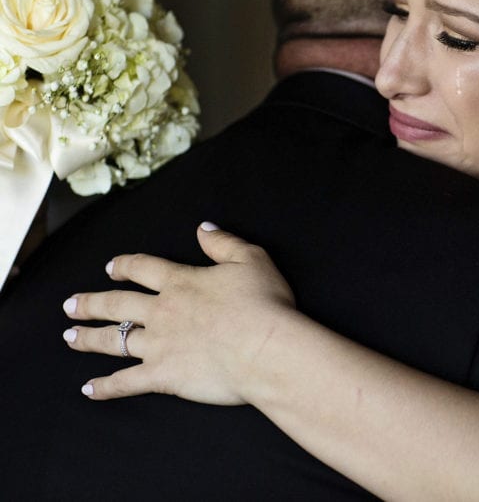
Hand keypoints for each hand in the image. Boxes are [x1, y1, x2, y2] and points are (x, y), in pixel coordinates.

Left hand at [62, 223, 295, 403]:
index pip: (143, 268)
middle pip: (116, 304)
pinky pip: (125, 382)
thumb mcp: (252, 259)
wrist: (266, 349)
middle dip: (90, 303)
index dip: (124, 266)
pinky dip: (105, 387)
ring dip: (88, 338)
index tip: (111, 267)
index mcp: (181, 282)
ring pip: (113, 340)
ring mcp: (158, 345)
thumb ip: (224, 243)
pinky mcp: (162, 376)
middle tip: (70, 305)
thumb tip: (203, 229)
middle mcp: (162, 312)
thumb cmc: (264, 304)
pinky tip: (90, 389)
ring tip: (70, 337)